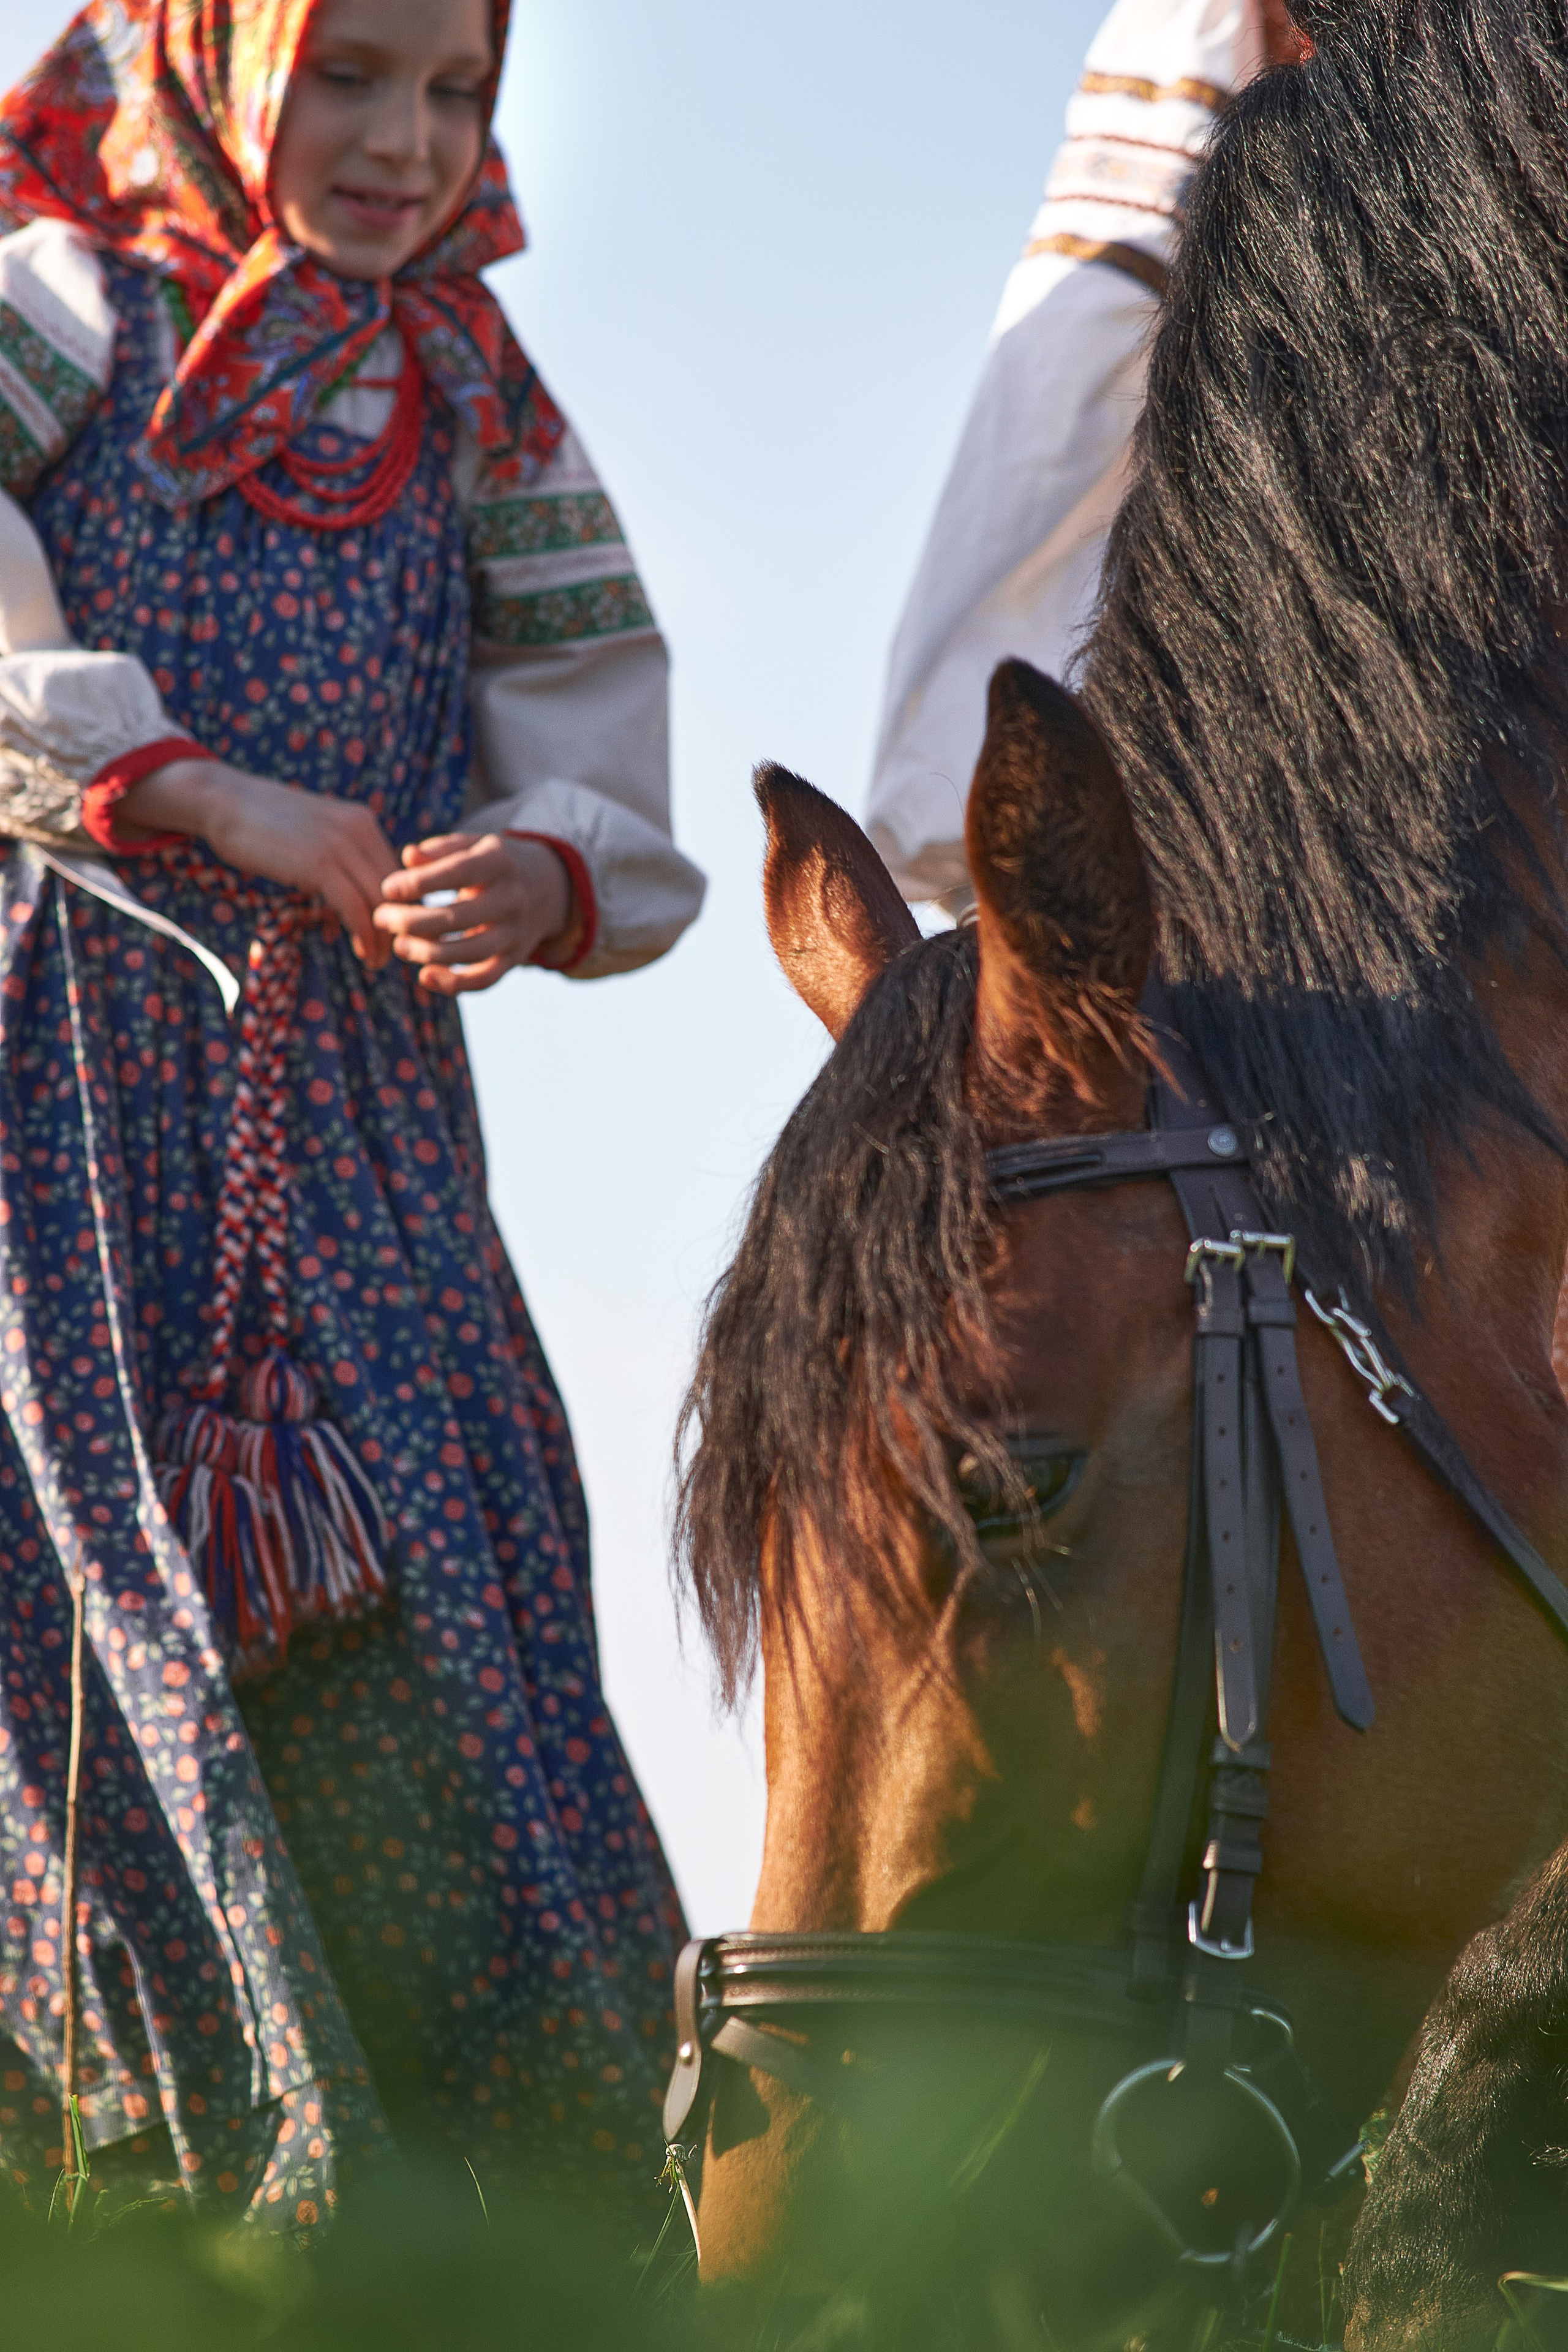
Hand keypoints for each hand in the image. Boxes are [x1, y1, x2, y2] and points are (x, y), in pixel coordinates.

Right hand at [120, 757, 397, 968]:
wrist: (225, 801)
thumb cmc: (264, 825)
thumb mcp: (315, 837)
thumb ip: (340, 862)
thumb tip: (350, 905)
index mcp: (363, 822)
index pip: (398, 872)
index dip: (401, 907)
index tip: (395, 934)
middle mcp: (359, 830)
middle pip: (395, 888)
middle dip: (397, 926)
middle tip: (390, 955)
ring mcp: (340, 844)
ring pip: (380, 900)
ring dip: (383, 937)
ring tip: (376, 961)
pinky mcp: (319, 863)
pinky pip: (354, 906)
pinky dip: (363, 934)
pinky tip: (362, 952)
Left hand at [372, 832, 579, 994]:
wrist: (549, 885)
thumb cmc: (494, 862)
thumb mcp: (474, 845)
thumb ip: (440, 849)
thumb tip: (407, 857)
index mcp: (499, 863)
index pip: (457, 873)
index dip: (419, 883)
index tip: (387, 889)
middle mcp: (511, 899)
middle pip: (457, 917)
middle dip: (412, 921)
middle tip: (381, 918)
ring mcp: (515, 933)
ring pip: (469, 952)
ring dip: (427, 954)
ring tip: (399, 945)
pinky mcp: (514, 958)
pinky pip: (485, 979)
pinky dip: (454, 985)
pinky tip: (425, 977)